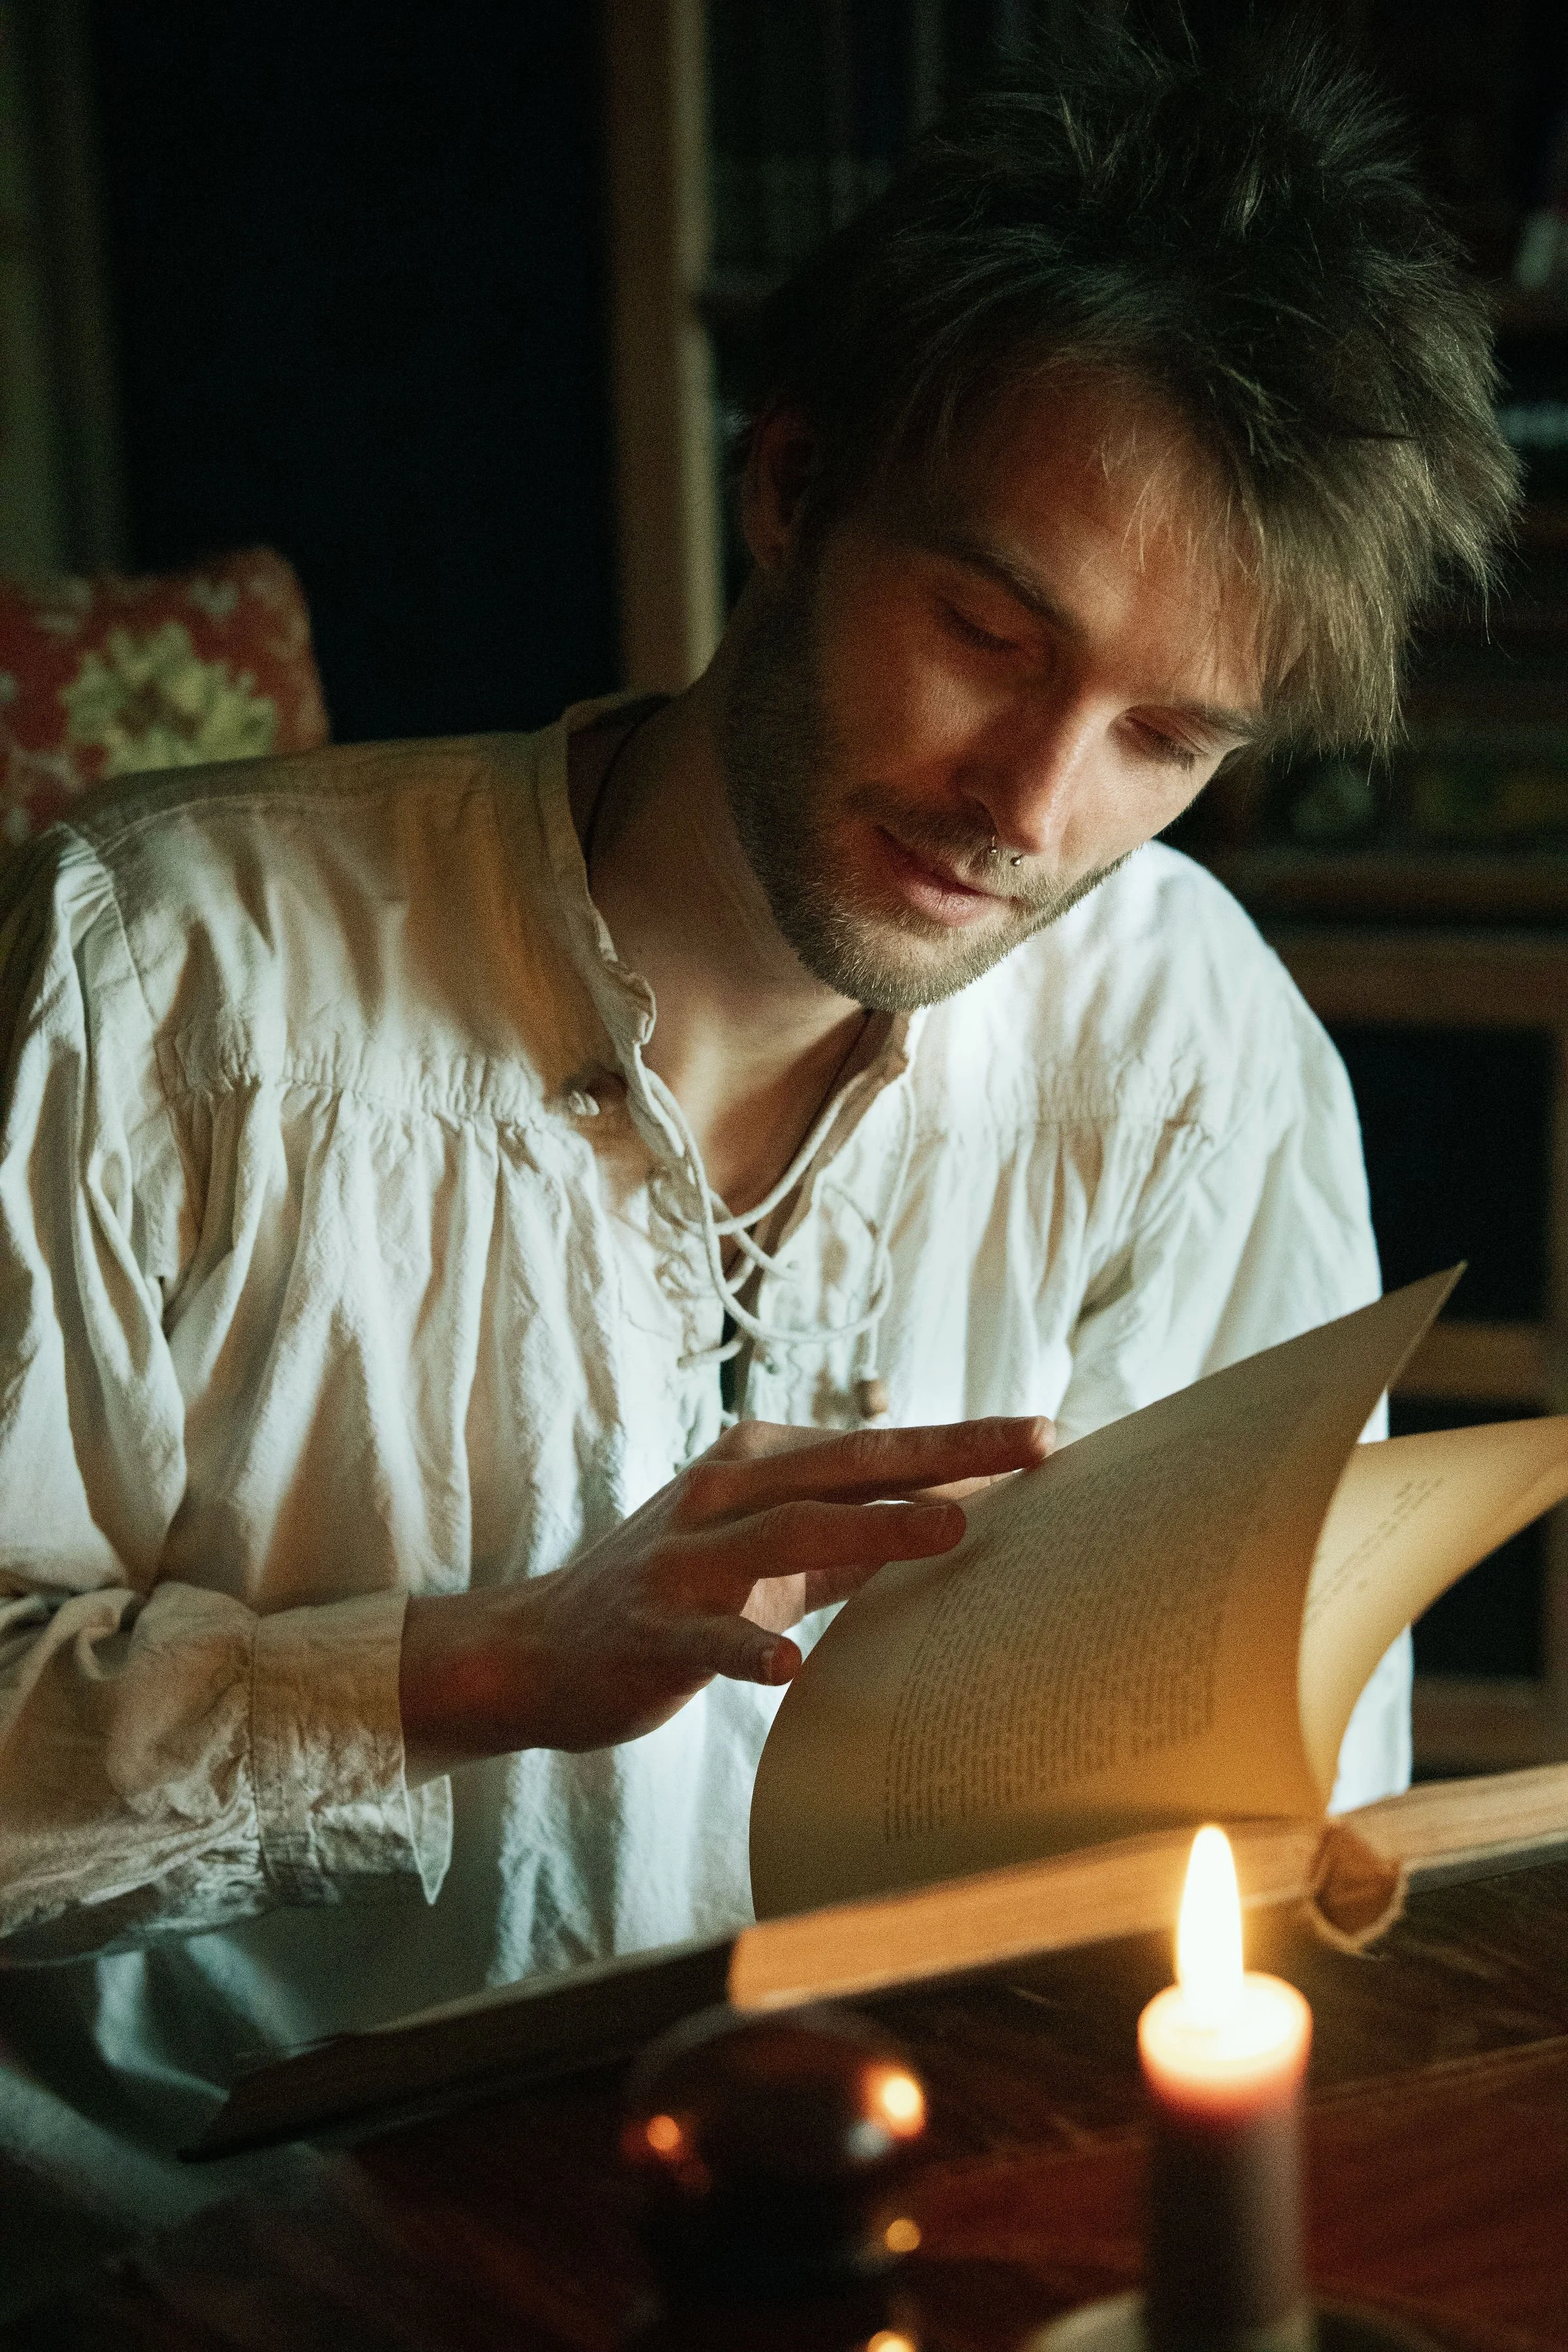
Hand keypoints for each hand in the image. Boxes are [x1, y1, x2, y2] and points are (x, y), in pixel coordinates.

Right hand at [399, 1414, 1051, 1769]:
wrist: (538, 1650)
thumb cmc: (675, 1594)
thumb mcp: (763, 1549)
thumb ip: (849, 1535)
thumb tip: (957, 1510)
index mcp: (754, 1465)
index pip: (872, 1448)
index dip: (960, 1440)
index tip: (1044, 1435)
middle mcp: (721, 1495)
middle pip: (847, 1465)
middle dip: (944, 1452)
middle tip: (1035, 1445)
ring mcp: (683, 1562)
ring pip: (786, 1533)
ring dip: (873, 1527)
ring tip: (952, 1526)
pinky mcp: (650, 1630)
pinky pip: (707, 1640)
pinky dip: (748, 1649)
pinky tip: (788, 1668)